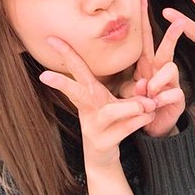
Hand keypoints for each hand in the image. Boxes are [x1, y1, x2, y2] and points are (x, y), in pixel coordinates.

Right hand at [39, 37, 155, 170]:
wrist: (104, 157)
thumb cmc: (112, 121)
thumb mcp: (116, 101)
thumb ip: (133, 90)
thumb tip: (148, 79)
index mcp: (89, 93)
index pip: (77, 69)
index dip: (66, 53)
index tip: (51, 38)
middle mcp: (87, 108)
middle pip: (74, 91)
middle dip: (60, 83)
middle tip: (44, 75)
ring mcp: (93, 126)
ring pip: (109, 112)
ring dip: (129, 107)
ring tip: (147, 104)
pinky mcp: (103, 142)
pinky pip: (123, 128)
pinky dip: (139, 121)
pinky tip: (150, 116)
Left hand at [121, 0, 185, 137]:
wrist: (153, 126)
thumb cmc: (140, 105)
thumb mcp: (129, 92)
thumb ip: (133, 86)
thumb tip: (141, 83)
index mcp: (147, 64)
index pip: (145, 36)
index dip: (144, 16)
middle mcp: (161, 69)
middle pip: (167, 47)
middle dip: (173, 34)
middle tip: (180, 22)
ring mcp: (172, 82)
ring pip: (170, 69)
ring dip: (157, 82)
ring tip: (148, 95)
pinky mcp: (179, 96)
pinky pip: (173, 92)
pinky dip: (162, 99)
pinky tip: (156, 106)